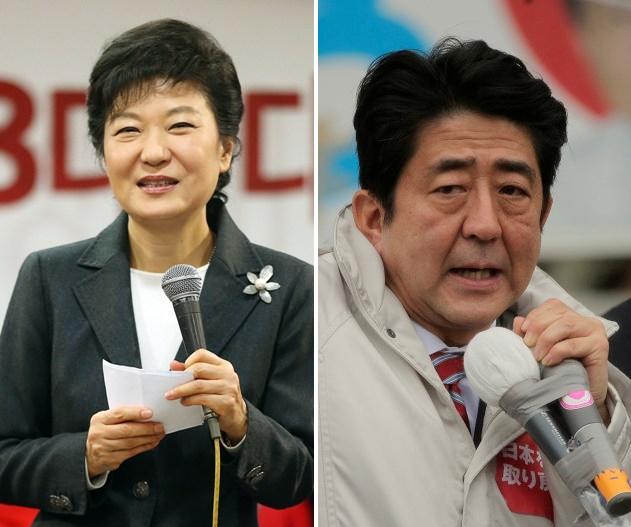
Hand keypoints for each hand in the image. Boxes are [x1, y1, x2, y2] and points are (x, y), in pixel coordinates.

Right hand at [86, 406, 164, 477]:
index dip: (136, 413)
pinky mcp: (109, 460)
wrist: (89, 455)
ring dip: (148, 438)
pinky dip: (144, 447)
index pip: (119, 413)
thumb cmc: (104, 433)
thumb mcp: (107, 420)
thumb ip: (123, 416)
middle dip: (147, 428)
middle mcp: (99, 433)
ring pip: (131, 443)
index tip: (150, 413)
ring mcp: (103, 448)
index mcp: (99, 419)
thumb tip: (148, 413)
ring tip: (159, 434)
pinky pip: (131, 453)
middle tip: (160, 426)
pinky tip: (152, 442)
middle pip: (127, 430)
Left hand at [167, 349, 246, 442]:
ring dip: (182, 390)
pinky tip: (185, 402)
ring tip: (172, 395)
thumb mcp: (210, 381)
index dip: (189, 361)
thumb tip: (173, 365)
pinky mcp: (226, 402)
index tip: (181, 371)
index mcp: (223, 366)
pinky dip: (190, 400)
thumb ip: (192, 372)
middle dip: (181, 378)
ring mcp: (228, 388)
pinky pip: (203, 399)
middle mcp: (227, 374)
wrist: (237, 415)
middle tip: (171, 386)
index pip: (202, 355)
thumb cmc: (222, 397)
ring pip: (199, 385)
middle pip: (199, 369)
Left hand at [513, 299, 609, 418]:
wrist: (582, 394)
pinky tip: (548, 361)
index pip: (552, 305)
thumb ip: (529, 333)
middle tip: (527, 346)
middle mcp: (585, 321)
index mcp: (571, 316)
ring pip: (565, 325)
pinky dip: (557, 352)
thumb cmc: (560, 369)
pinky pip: (574, 344)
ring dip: (546, 339)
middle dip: (537, 328)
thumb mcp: (540, 348)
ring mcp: (594, 332)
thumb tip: (518, 321)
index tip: (522, 331)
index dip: (535, 316)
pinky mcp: (600, 347)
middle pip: (557, 314)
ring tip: (538, 356)